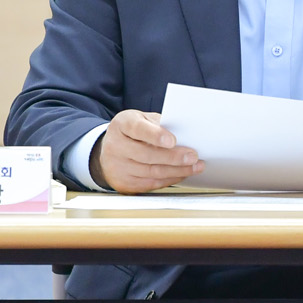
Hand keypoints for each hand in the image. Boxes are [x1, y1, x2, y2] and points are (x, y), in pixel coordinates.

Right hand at [89, 109, 204, 192]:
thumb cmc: (130, 132)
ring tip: (195, 166)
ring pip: (152, 172)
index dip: (155, 135)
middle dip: (173, 157)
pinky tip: (182, 173)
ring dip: (177, 170)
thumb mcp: (141, 119)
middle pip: (147, 155)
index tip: (173, 140)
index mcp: (121, 125)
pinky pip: (151, 183)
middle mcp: (116, 146)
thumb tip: (184, 133)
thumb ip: (158, 123)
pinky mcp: (124, 183)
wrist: (108, 151)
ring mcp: (118, 167)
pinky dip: (170, 179)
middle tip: (193, 156)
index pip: (138, 129)